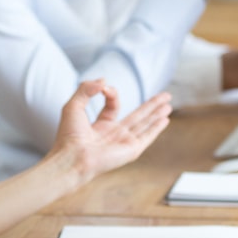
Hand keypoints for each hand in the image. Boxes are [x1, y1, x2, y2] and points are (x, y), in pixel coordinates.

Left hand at [48, 79, 171, 180]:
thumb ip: (86, 89)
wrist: (72, 157)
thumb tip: (104, 80)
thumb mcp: (73, 105)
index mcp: (100, 127)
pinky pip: (147, 136)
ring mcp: (123, 143)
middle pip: (137, 116)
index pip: (113, 106)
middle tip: (165, 95)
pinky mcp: (131, 150)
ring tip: (169, 105)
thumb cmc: (68, 136)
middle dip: (151, 105)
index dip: (111, 94)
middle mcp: (114, 135)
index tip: (104, 88)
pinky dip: (156, 128)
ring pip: (145, 125)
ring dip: (157, 114)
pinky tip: (166, 120)